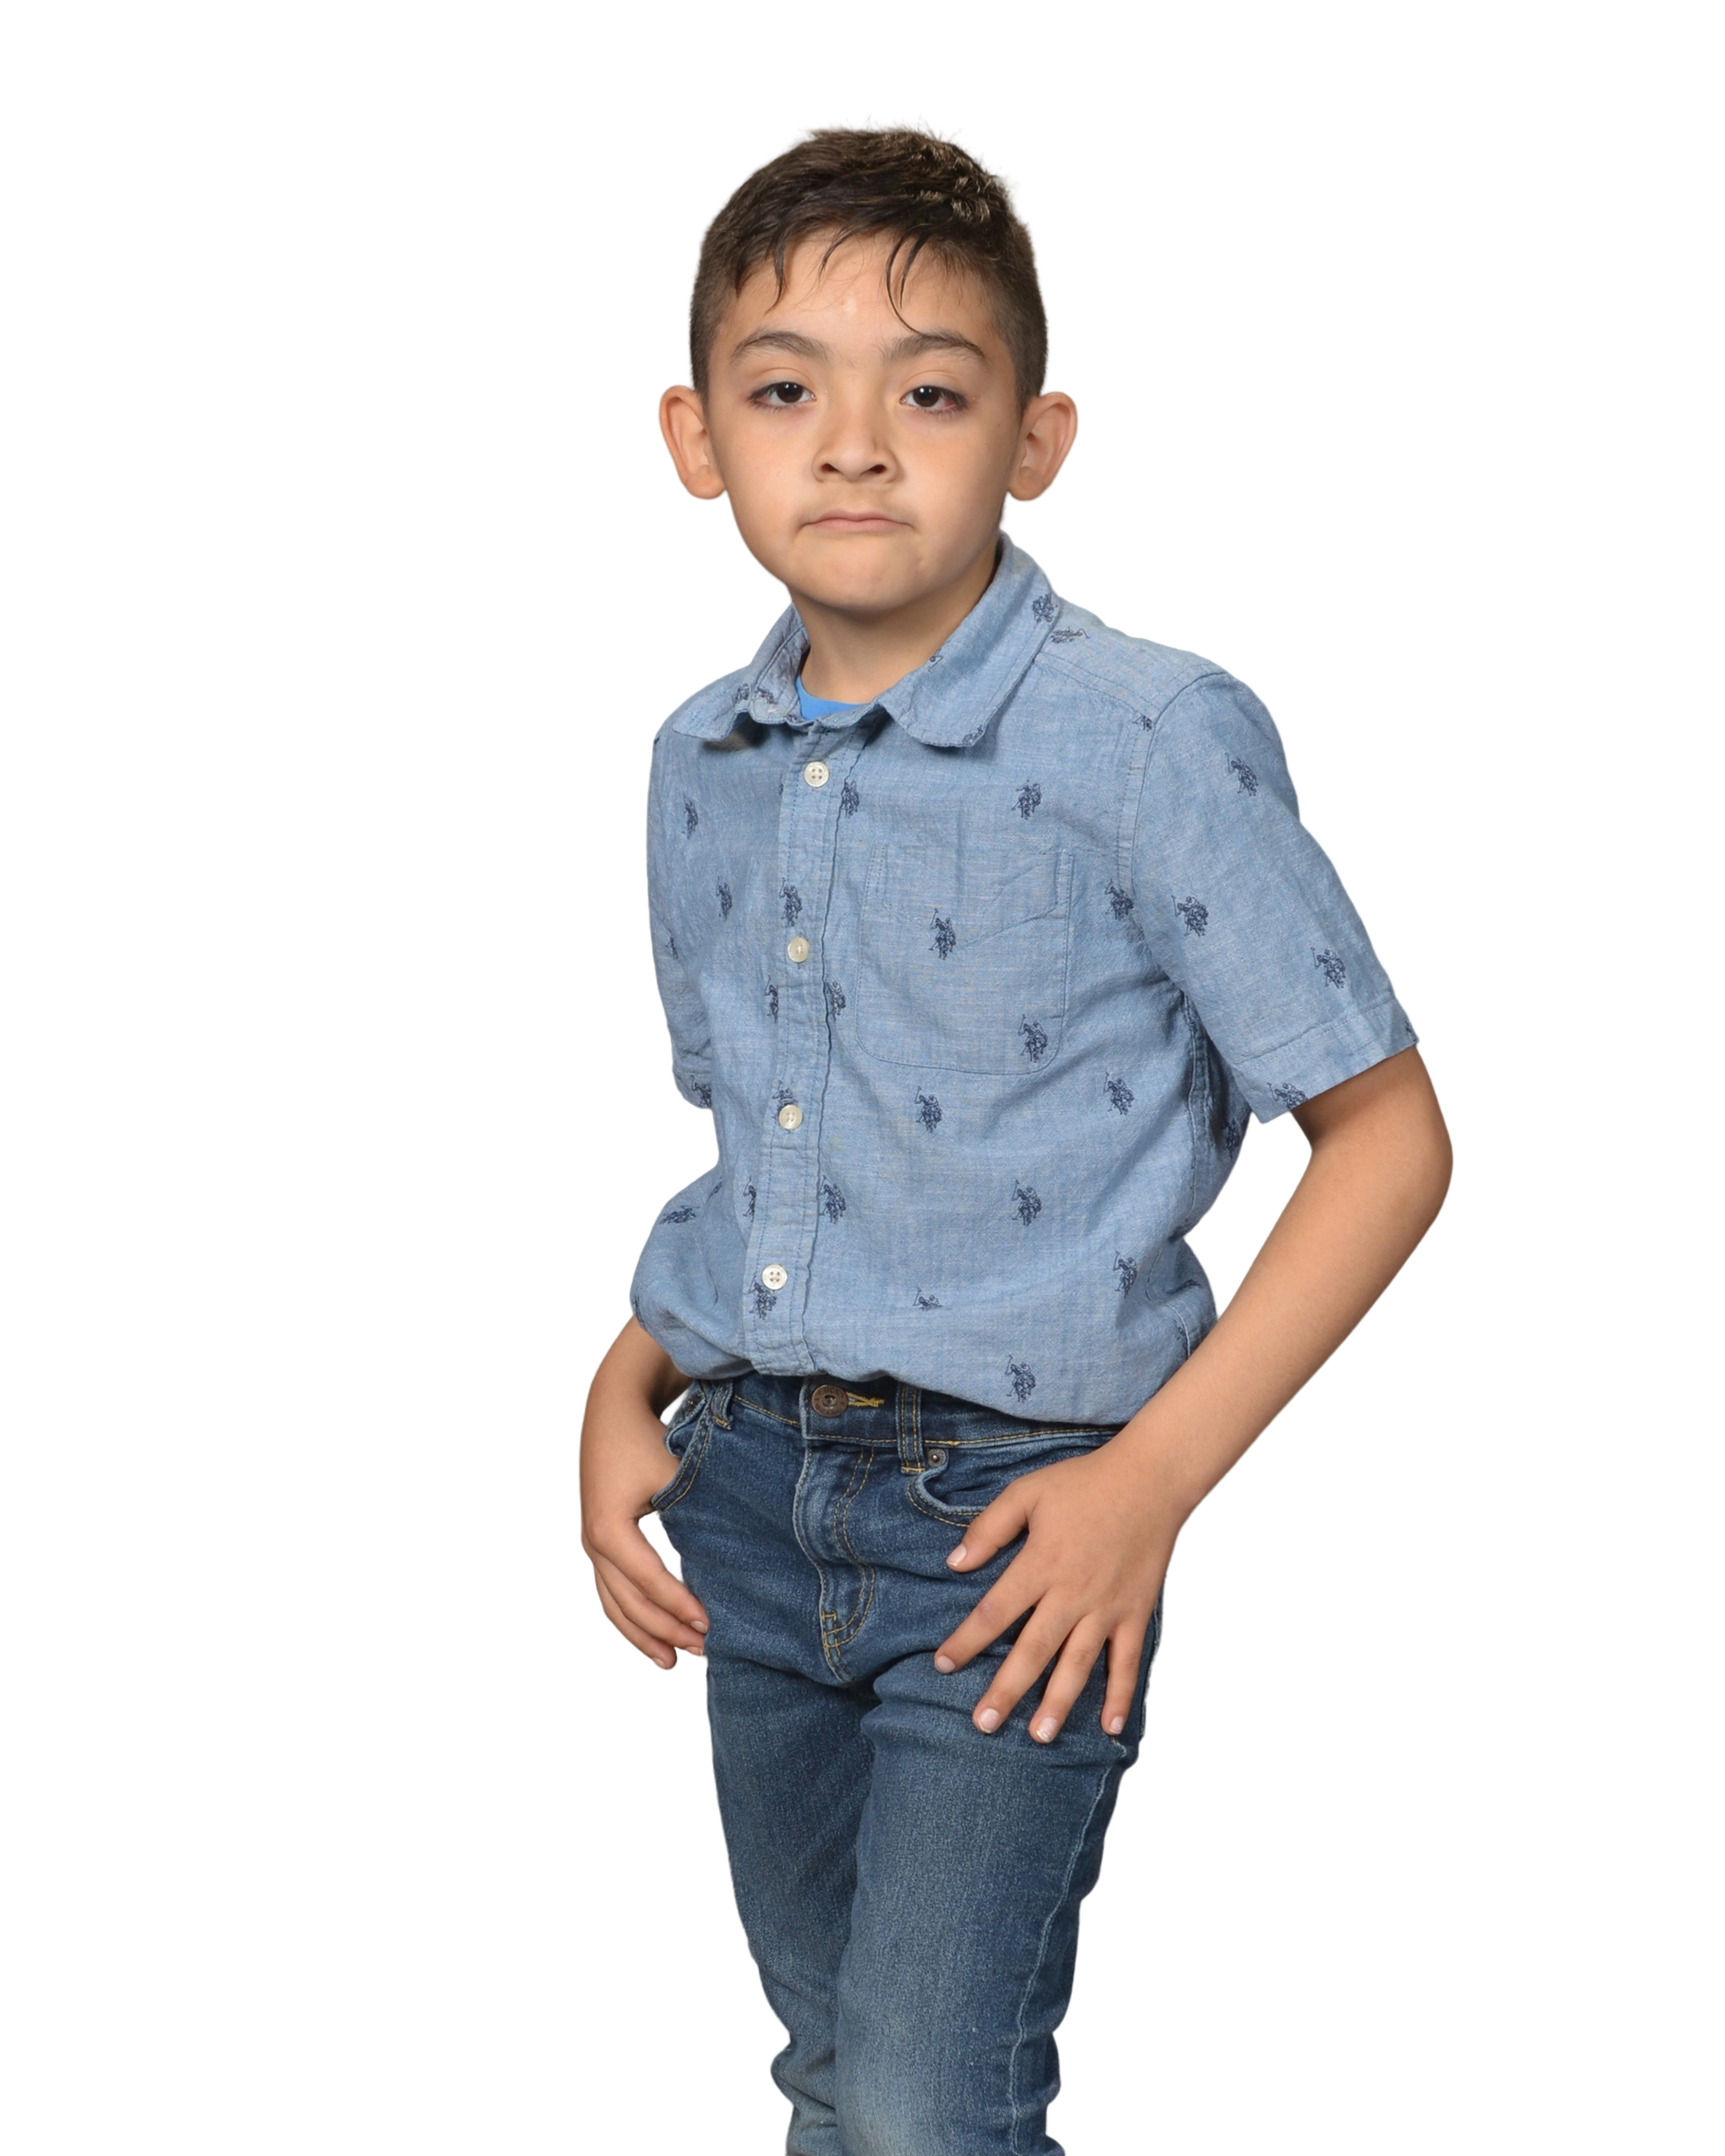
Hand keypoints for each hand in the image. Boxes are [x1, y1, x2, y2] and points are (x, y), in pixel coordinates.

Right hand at [577, 1386, 709, 1672]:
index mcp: (609, 1529)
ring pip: (616, 1605)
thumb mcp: (674, 1475)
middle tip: (704, 1650)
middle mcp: (594, 1543)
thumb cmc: (646, 1438)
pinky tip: (652, 1641)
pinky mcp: (599, 1545)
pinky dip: (632, 1619)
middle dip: (667, 1630)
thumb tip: (729, 1559)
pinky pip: (612, 1592)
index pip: (651, 1580)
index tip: (711, 1625)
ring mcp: (592, 1546)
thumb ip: (694, 1516)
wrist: (614, 1409)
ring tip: (673, 1662)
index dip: (681, 1606)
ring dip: (645, 1635)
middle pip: (631, 1602)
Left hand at [930, 1435, 1183, 1743]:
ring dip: (1059, 1703)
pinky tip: (1109, 1727)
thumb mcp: (1028, 1492)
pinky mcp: (1136, 1613)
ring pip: (1078, 1665)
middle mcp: (1072, 1594)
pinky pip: (1127, 1661)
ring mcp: (1107, 1608)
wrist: (1151, 1479)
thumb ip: (989, 1528)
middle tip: (983, 1724)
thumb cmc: (1084, 1483)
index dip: (966, 1641)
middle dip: (1006, 1690)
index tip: (942, 1665)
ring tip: (1039, 1736)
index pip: (995, 1612)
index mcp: (1040, 1564)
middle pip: (1033, 1650)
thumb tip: (953, 1564)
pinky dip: (1120, 1695)